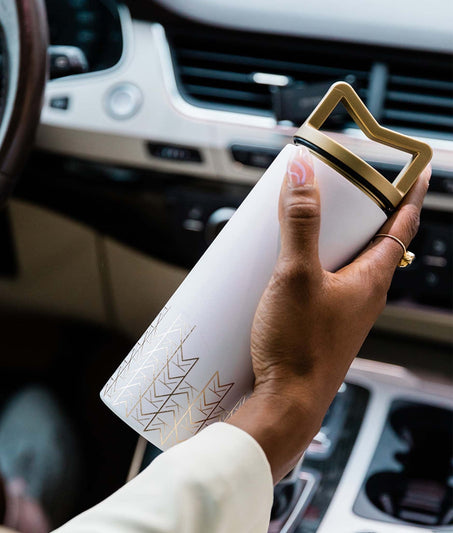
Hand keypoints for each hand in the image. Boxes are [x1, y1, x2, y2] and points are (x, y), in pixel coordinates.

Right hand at [229, 147, 430, 481]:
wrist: (286, 403)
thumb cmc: (299, 346)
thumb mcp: (296, 274)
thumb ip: (300, 222)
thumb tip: (302, 173)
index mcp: (372, 279)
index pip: (402, 224)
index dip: (411, 193)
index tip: (417, 168)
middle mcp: (364, 295)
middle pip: (372, 241)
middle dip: (361, 211)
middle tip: (343, 187)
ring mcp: (343, 311)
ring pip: (346, 262)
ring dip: (332, 238)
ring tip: (306, 221)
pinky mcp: (320, 323)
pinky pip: (324, 282)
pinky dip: (312, 264)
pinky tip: (285, 266)